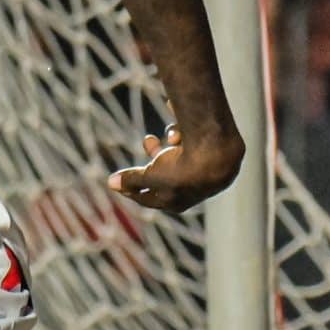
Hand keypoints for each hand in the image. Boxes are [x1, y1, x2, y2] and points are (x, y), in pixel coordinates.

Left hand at [106, 125, 244, 214]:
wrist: (219, 153)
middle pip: (164, 171)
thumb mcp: (151, 176)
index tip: (120, 180)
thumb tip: (110, 183)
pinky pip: (191, 141)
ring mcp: (203, 170)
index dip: (133, 188)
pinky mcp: (212, 152)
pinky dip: (184, 133)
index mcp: (177, 202)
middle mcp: (191, 188)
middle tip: (148, 139)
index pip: (150, 198)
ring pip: (178, 152)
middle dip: (154, 154)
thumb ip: (131, 179)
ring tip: (173, 135)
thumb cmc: (183, 169)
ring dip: (171, 141)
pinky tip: (183, 127)